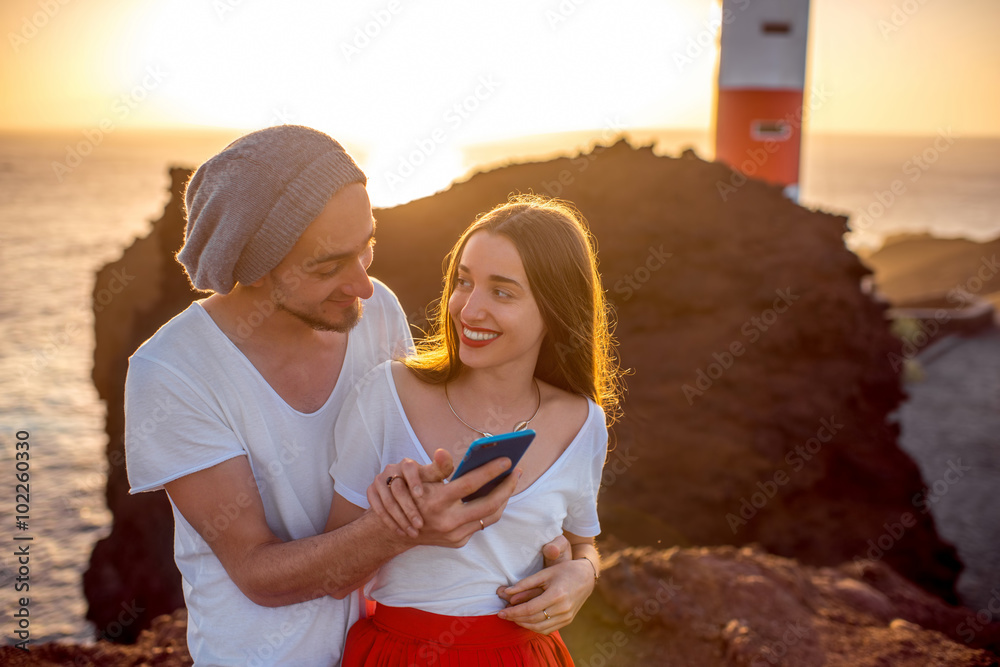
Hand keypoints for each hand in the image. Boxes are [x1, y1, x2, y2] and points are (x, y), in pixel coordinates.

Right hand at [367, 450, 453, 537]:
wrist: (406, 494)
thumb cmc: (426, 484)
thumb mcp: (435, 476)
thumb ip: (442, 466)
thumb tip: (442, 452)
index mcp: (407, 464)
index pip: (408, 468)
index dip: (413, 481)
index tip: (420, 495)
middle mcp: (391, 470)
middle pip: (397, 489)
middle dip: (409, 509)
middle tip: (420, 525)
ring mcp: (380, 480)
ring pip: (387, 502)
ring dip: (400, 519)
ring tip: (413, 532)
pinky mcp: (372, 491)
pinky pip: (377, 508)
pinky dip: (389, 521)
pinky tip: (400, 531)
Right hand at [368, 449, 517, 547]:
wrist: (399, 531)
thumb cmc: (410, 498)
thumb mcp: (418, 479)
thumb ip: (436, 467)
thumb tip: (443, 452)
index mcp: (438, 501)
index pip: (471, 484)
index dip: (491, 471)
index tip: (508, 460)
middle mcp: (448, 521)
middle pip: (490, 504)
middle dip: (507, 487)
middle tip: (517, 472)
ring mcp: (455, 535)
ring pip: (490, 517)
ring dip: (503, 499)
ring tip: (510, 482)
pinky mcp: (458, 542)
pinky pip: (482, 524)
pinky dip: (491, 509)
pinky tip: (497, 496)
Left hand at [496, 549, 595, 634]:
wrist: (586, 576)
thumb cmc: (564, 571)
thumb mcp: (544, 573)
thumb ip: (525, 583)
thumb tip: (506, 592)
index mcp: (557, 595)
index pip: (530, 609)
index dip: (513, 612)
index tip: (501, 612)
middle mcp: (563, 608)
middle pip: (533, 620)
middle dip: (516, 619)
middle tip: (503, 615)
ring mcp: (567, 617)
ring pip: (540, 628)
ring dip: (524, 625)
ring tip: (513, 617)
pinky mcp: (568, 621)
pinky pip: (548, 629)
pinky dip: (535, 628)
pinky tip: (526, 621)